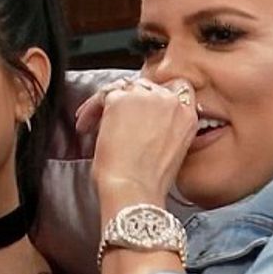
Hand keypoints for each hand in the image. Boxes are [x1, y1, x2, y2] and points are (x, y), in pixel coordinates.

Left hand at [77, 77, 197, 215]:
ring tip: (91, 125)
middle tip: (109, 118)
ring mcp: (146, 97)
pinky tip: (84, 127)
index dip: (154, 95)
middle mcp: (170, 101)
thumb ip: (164, 128)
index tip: (138, 107)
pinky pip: (101, 96)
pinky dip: (89, 111)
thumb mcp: (170, 150)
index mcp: (188, 115)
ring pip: (121, 88)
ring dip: (105, 105)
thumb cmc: (148, 180)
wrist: (134, 188)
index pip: (176, 87)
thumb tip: (142, 120)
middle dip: (126, 100)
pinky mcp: (120, 100)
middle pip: (145, 85)